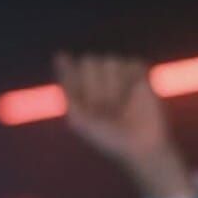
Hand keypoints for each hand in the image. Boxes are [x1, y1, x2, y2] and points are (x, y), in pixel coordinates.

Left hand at [55, 53, 185, 193]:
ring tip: (119, 104)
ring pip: (110, 61)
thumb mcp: (78, 117)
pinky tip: (134, 95)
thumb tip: (59, 55)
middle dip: (94, 85)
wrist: (138, 143)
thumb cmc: (105, 135)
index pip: (70, 69)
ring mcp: (119, 72)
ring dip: (113, 86)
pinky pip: (130, 63)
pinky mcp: (138, 70)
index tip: (74, 85)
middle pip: (89, 60)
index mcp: (81, 88)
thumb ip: (67, 88)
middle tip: (103, 107)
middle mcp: (98, 76)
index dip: (69, 72)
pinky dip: (130, 81)